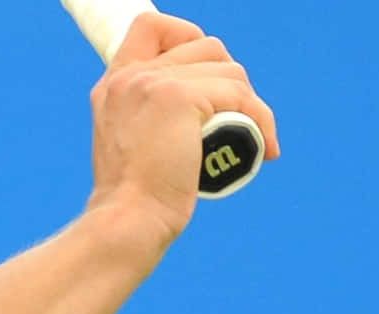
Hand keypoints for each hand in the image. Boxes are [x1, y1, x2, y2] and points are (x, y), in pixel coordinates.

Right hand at [87, 13, 281, 242]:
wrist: (128, 221)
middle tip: (237, 120)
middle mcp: (129, 77)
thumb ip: (152, 115)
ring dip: (250, 105)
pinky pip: (239, 95)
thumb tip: (206, 110)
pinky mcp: (178, 97)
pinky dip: (260, 121)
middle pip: (206, 46)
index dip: (187, 37)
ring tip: (250, 141)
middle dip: (232, 82)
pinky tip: (264, 148)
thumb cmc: (136, 201)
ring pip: (229, 70)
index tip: (205, 79)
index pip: (151, 27)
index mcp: (115, 85)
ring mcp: (152, 83)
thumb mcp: (134, 145)